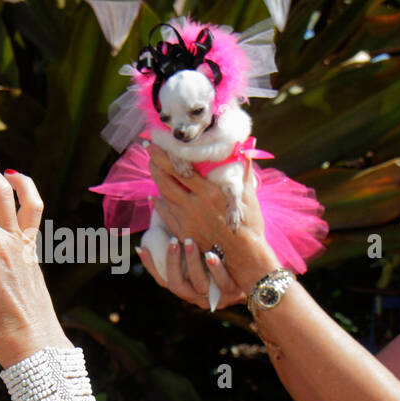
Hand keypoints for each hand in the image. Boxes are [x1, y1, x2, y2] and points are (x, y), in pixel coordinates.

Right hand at [137, 238, 246, 309]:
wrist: (255, 276)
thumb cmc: (224, 255)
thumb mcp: (203, 247)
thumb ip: (186, 235)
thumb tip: (164, 205)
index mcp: (185, 285)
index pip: (161, 278)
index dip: (151, 265)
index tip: (142, 247)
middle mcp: (196, 294)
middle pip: (176, 284)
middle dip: (173, 262)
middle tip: (174, 240)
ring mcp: (214, 296)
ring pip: (198, 284)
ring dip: (192, 263)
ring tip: (190, 241)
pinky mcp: (231, 294)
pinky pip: (222, 284)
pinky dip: (216, 269)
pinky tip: (212, 254)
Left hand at [146, 143, 278, 290]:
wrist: (245, 258)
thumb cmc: (250, 227)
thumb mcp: (249, 197)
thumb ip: (244, 172)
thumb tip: (245, 150)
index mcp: (209, 193)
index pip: (181, 169)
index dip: (166, 155)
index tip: (155, 142)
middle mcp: (194, 205)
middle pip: (167, 181)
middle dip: (156, 164)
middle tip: (149, 150)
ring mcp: (187, 220)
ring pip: (164, 197)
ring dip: (156, 181)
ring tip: (152, 168)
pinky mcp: (185, 234)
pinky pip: (166, 216)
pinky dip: (158, 205)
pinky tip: (153, 198)